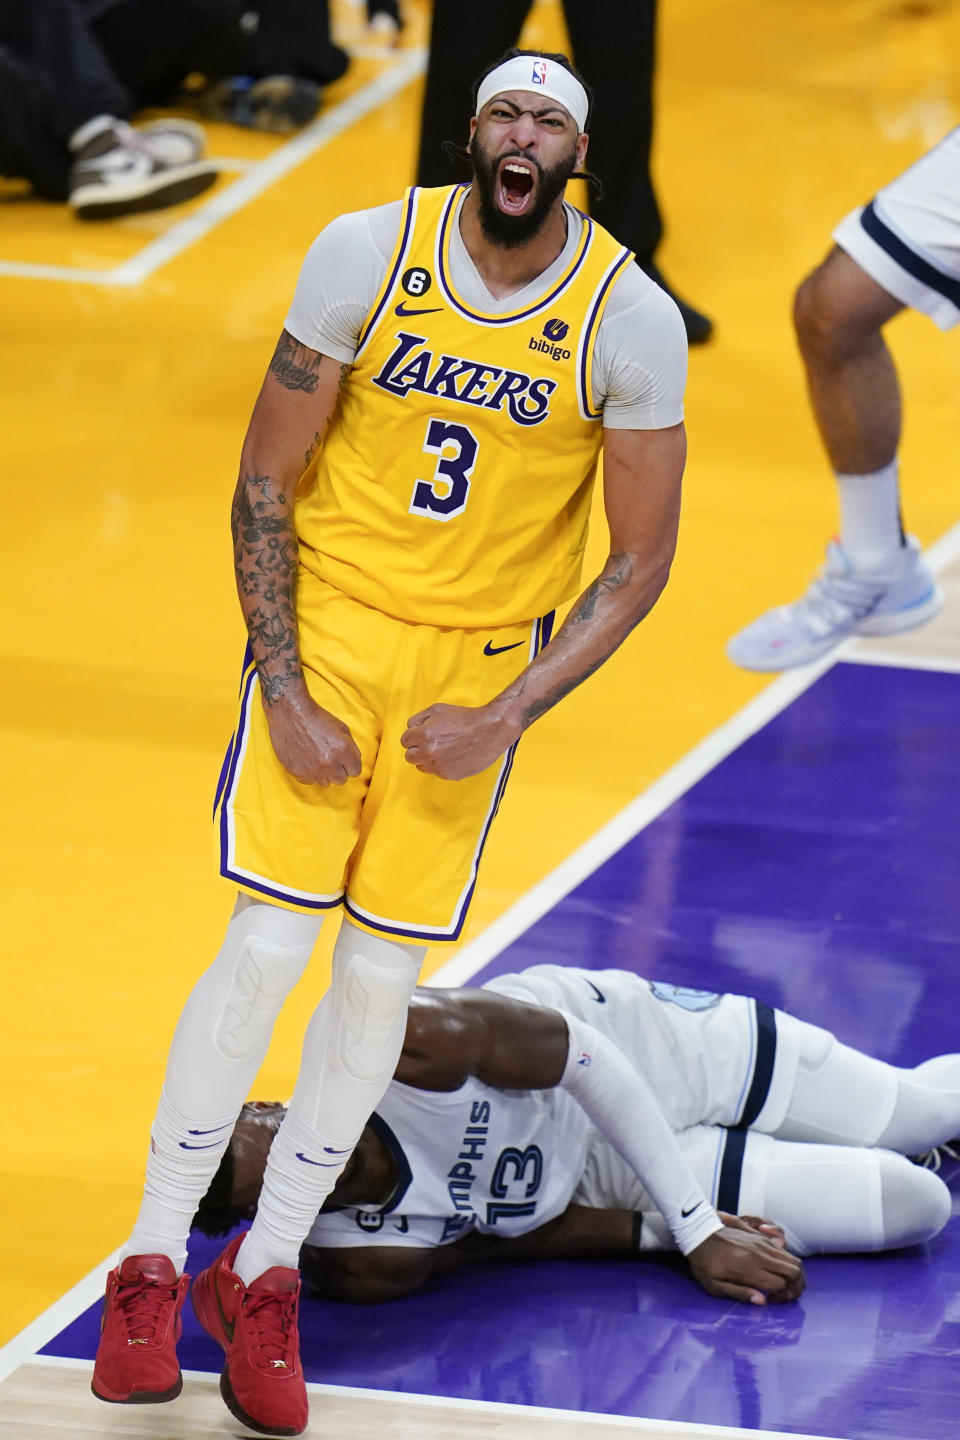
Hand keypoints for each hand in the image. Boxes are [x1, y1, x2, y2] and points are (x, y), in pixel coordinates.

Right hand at [263, 687, 361, 784]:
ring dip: (323, 773)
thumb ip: (352, 746)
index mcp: (343, 750)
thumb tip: (355, 759)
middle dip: (338, 770)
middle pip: (341, 779)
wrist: (290, 713)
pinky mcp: (298, 773)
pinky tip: (305, 759)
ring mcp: (312, 770)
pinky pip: (309, 781)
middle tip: (329, 757)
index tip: (344, 759)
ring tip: (316, 757)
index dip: (350, 764)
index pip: (355, 771)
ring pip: (325, 782)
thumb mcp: (341, 727)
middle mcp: (329, 763)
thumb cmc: (316, 718)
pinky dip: (308, 773)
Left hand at [401, 702, 518, 779]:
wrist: (491, 731)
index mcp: (424, 735)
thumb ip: (418, 718)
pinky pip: (436, 772)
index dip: (413, 736)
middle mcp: (429, 753)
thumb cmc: (465, 718)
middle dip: (417, 748)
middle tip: (431, 741)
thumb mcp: (438, 709)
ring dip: (427, 758)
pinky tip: (452, 755)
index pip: (404, 741)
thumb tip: (410, 729)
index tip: (423, 733)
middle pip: (409, 756)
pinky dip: (441, 765)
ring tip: (443, 748)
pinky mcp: (450, 775)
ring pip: (421, 766)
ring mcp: (439, 766)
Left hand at [687, 1217, 804, 1305]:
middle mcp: (760, 1254)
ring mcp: (762, 1244)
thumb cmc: (704, 1263)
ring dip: (795, 1275)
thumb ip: (739, 1294)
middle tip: (785, 1296)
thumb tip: (762, 1301)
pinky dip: (788, 1264)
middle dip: (796, 1287)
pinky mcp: (760, 1238)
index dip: (781, 1297)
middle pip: (794, 1270)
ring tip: (784, 1285)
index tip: (771, 1301)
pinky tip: (777, 1272)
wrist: (698, 1233)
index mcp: (749, 1268)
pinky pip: (784, 1251)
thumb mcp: (714, 1286)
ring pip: (793, 1259)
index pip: (781, 1284)